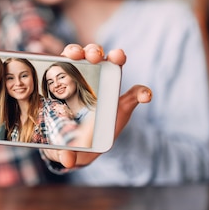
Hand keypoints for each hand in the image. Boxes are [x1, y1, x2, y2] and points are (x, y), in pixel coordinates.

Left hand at [41, 43, 152, 168]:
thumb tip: (66, 158)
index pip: (67, 64)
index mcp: (66, 89)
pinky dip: (142, 92)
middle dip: (90, 51)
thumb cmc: (69, 143)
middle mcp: (87, 83)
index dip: (70, 54)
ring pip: (111, 65)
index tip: (72, 54)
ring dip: (115, 57)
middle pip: (88, 57)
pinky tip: (146, 96)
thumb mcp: (64, 149)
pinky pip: (137, 92)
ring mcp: (107, 91)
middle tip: (92, 55)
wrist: (86, 151)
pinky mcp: (124, 103)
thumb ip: (63, 153)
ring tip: (118, 57)